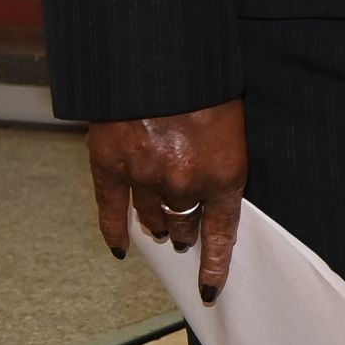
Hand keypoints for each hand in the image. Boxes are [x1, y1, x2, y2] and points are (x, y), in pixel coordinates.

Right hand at [89, 100, 248, 302]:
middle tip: (185, 237)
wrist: (164, 58)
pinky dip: (115, 230)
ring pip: (153, 217)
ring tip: (163, 230)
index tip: (210, 287)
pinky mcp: (111, 166)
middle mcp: (184, 185)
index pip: (221, 233)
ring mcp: (144, 177)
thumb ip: (223, 161)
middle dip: (186, 232)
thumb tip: (213, 190)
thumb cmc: (209, 84)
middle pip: (184, 223)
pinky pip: (112, 209)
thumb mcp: (234, 125)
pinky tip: (120, 247)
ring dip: (159, 226)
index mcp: (223, 175)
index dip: (214, 264)